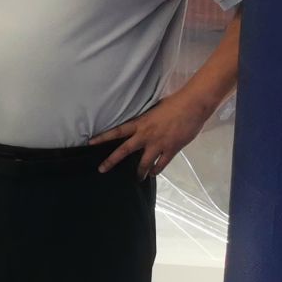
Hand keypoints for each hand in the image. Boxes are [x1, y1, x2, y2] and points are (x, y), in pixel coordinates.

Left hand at [90, 90, 211, 177]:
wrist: (192, 106)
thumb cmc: (174, 104)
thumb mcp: (154, 110)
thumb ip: (146, 120)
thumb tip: (142, 124)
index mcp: (140, 123)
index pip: (117, 131)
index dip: (103, 137)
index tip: (90, 143)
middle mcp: (145, 135)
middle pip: (125, 150)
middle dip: (111, 161)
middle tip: (101, 170)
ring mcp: (158, 144)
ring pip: (144, 163)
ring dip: (140, 172)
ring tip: (138, 178)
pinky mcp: (171, 149)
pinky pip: (161, 164)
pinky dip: (157, 170)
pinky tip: (154, 173)